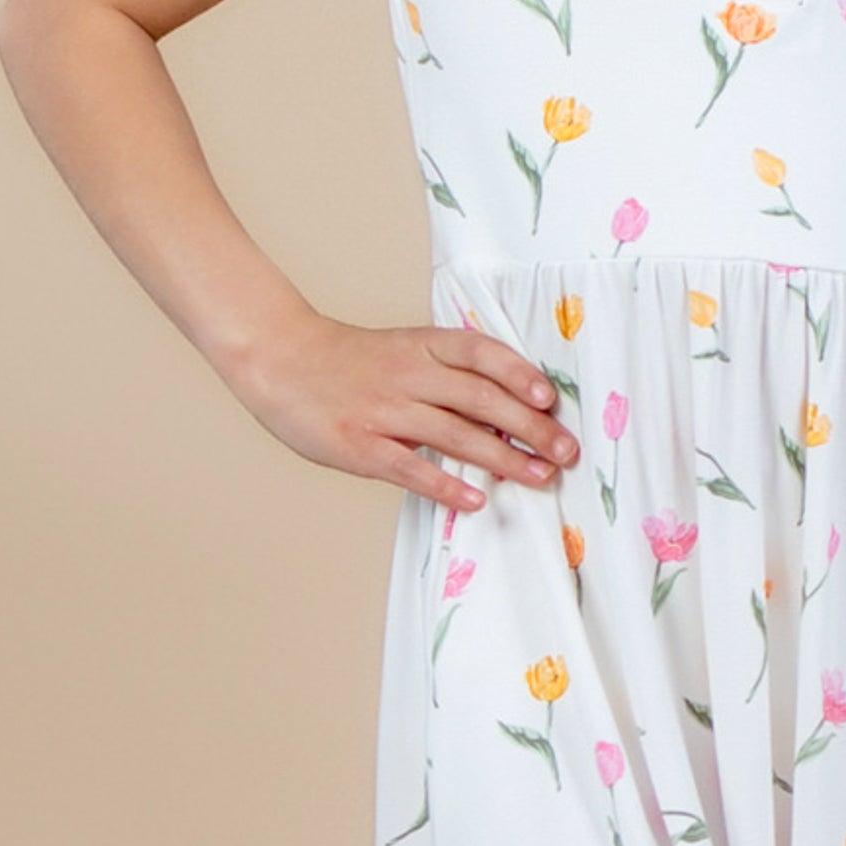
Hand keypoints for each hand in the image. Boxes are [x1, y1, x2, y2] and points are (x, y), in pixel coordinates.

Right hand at [232, 312, 574, 512]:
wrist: (279, 358)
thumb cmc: (350, 360)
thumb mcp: (402, 348)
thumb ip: (446, 371)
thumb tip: (508, 405)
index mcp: (422, 346)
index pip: (480, 353)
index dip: (518, 373)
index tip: (550, 398)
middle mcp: (408, 374)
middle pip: (480, 398)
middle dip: (530, 426)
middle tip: (566, 451)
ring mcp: (384, 410)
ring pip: (455, 435)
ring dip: (503, 459)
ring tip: (540, 478)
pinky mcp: (360, 445)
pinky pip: (411, 468)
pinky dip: (446, 485)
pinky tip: (475, 500)